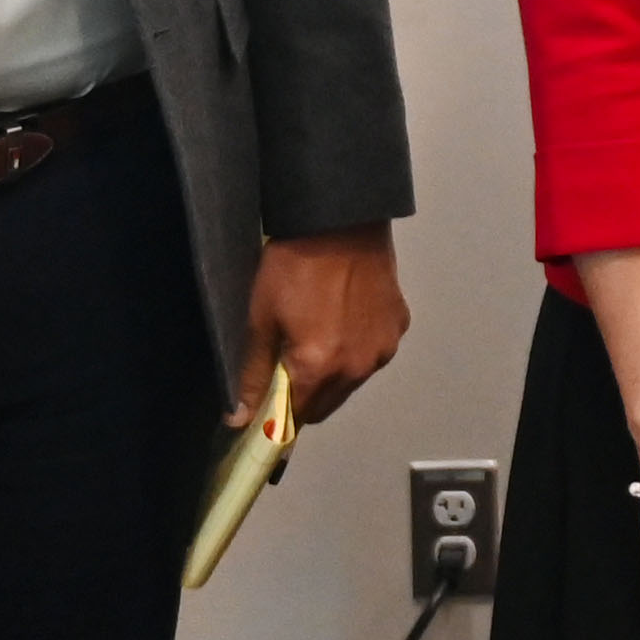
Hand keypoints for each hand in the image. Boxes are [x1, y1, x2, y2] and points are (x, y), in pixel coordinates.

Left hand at [241, 223, 410, 424]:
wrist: (341, 219)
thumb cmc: (293, 264)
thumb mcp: (260, 317)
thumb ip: (252, 374)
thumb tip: (240, 420)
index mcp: (320, 368)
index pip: (296, 419)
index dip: (277, 415)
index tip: (265, 404)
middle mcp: (358, 367)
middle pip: (327, 405)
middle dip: (305, 395)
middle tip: (288, 359)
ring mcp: (383, 347)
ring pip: (352, 381)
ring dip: (334, 371)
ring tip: (319, 329)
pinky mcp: (399, 326)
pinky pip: (373, 352)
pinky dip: (358, 346)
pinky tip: (345, 314)